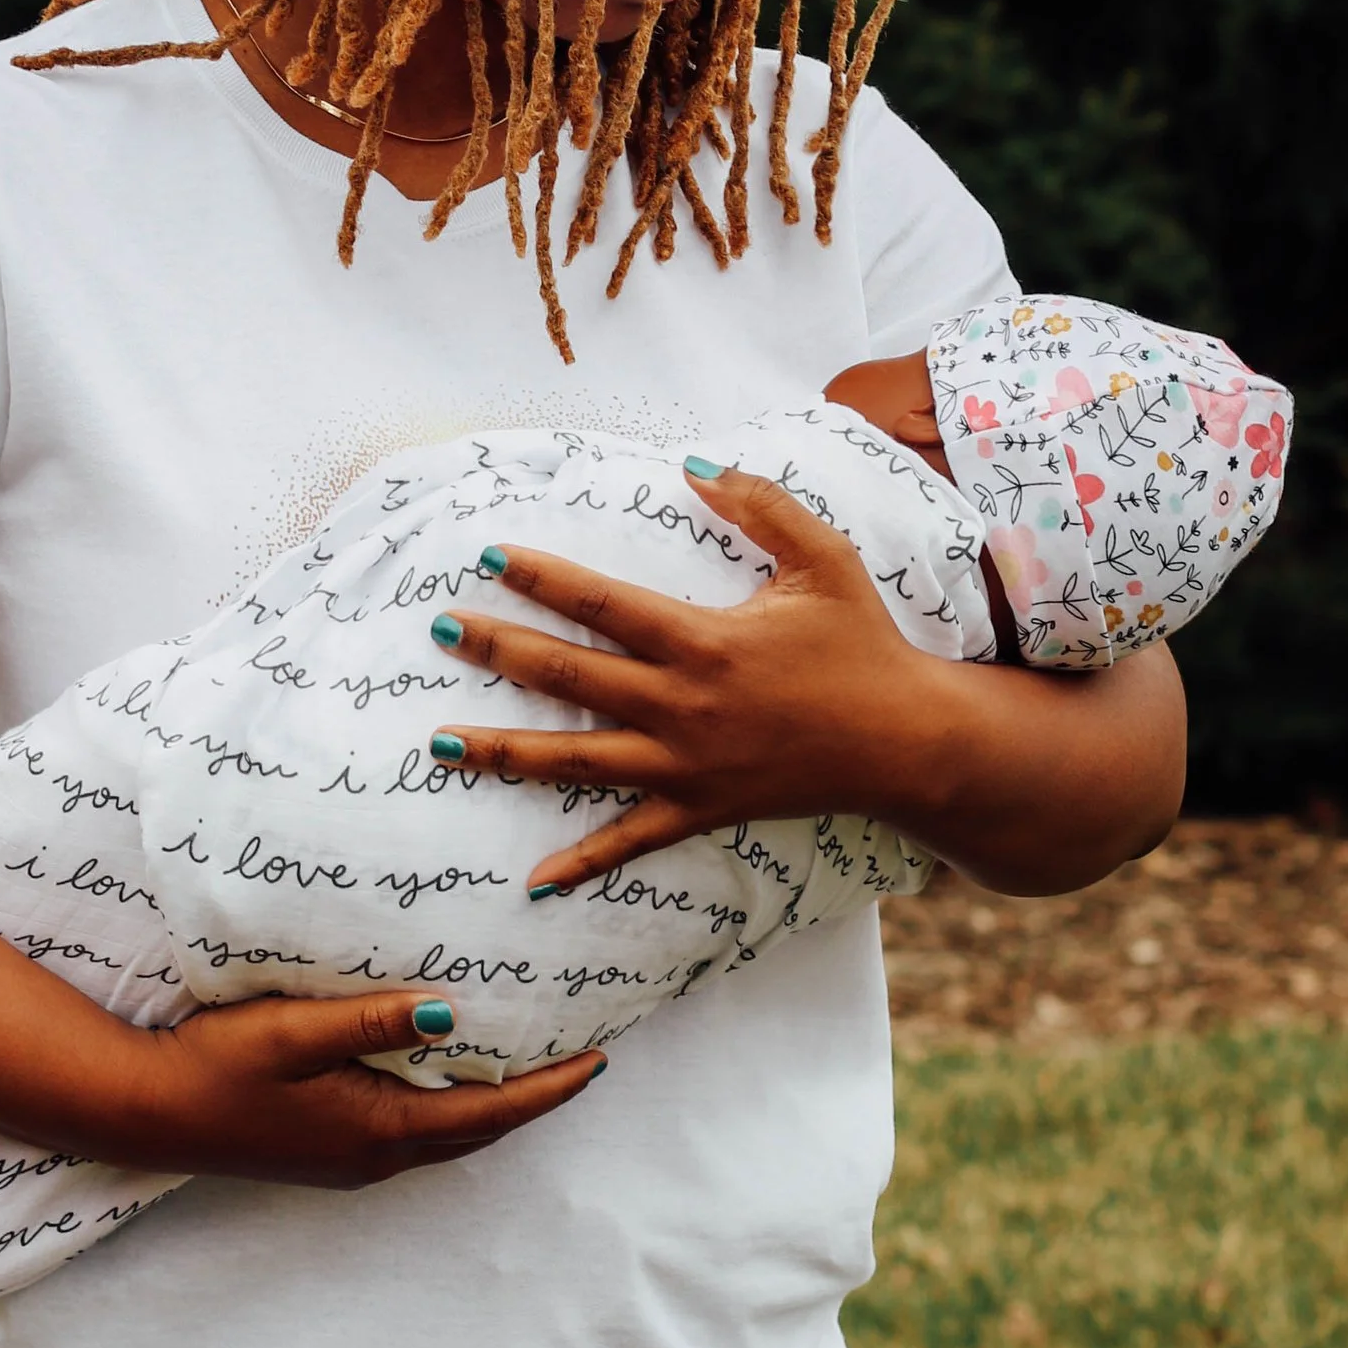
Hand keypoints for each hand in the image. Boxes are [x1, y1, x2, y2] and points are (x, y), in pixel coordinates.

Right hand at [115, 988, 606, 1188]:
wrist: (147, 1111)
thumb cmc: (217, 1065)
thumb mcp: (294, 1030)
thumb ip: (372, 1020)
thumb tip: (452, 1013)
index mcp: (379, 1129)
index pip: (490, 1111)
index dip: (548, 1088)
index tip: (598, 1061)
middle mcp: (376, 1156)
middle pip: (480, 1130)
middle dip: (535, 1099)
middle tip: (581, 1058)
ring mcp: (352, 1162)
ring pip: (448, 1134)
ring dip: (494, 1105)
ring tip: (532, 1063)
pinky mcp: (331, 1155)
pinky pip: (416, 1132)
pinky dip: (452, 1108)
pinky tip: (450, 1074)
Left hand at [429, 458, 946, 896]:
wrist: (907, 742)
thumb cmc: (863, 644)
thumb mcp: (823, 559)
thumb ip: (760, 505)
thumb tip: (693, 466)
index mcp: (704, 642)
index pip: (604, 605)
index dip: (543, 579)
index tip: (489, 557)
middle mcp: (683, 707)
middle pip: (570, 676)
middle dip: (498, 650)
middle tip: (440, 629)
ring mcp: (686, 766)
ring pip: (577, 761)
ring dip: (506, 752)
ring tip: (441, 744)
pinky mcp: (700, 809)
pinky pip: (631, 841)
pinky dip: (583, 863)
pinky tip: (533, 881)